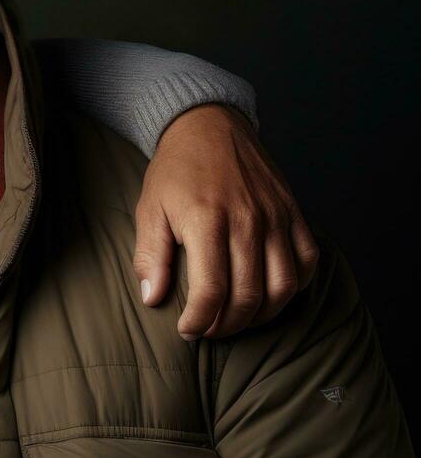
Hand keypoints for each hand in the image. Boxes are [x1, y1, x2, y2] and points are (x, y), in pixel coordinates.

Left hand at [134, 105, 317, 339]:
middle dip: (227, 325)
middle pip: (248, 296)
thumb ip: (150, 256)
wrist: (208, 125)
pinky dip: (294, 286)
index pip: (211, 291)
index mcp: (207, 221)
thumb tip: (153, 298)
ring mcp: (275, 216)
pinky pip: (307, 261)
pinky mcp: (293, 212)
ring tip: (238, 319)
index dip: (199, 321)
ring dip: (262, 314)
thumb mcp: (149, 210)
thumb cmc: (174, 172)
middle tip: (210, 330)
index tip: (188, 331)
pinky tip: (270, 294)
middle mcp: (247, 220)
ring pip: (283, 286)